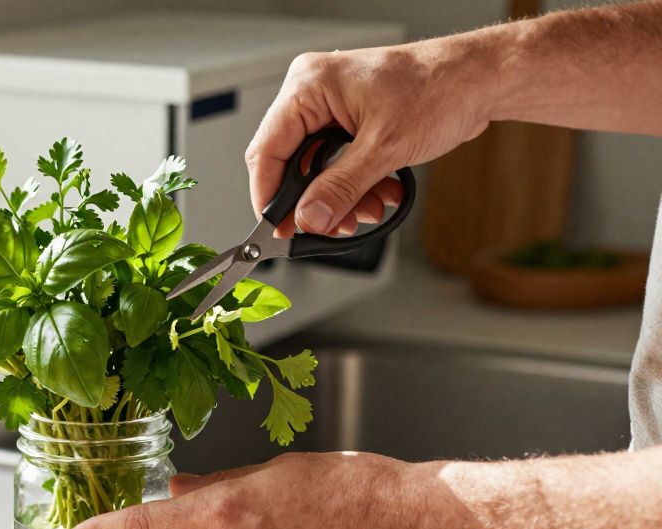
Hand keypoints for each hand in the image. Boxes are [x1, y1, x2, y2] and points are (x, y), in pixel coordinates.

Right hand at [248, 40, 493, 236]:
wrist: (481, 80)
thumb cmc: (441, 88)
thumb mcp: (384, 148)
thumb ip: (339, 188)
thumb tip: (308, 219)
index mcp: (309, 86)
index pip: (267, 149)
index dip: (269, 195)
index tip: (277, 229)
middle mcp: (314, 93)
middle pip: (290, 162)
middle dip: (313, 200)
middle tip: (325, 229)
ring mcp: (331, 108)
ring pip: (315, 169)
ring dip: (339, 197)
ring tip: (367, 211)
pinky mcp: (349, 122)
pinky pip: (336, 164)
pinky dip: (354, 186)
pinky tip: (378, 196)